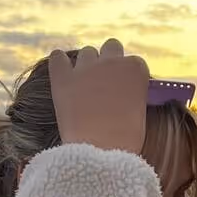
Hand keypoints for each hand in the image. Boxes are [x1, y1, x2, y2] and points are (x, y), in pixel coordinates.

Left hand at [48, 40, 148, 155]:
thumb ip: (131, 92)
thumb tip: (121, 92)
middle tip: (105, 82)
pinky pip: (57, 58)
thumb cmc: (125, 139)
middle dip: (109, 61)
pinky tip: (61, 71)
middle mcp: (112, 61)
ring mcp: (86, 67)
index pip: (133, 62)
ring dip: (87, 64)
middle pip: (111, 46)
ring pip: (87, 52)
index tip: (124, 89)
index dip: (127, 76)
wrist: (100, 150)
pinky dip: (59, 62)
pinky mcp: (63, 78)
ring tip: (84, 85)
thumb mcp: (139, 111)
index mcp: (135, 68)